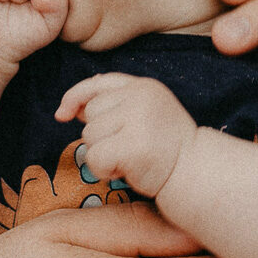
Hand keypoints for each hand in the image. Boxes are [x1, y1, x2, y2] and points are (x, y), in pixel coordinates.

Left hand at [54, 73, 198, 198]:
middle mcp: (141, 96)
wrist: (195, 173)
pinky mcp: (134, 145)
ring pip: (89, 136)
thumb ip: (115, 104)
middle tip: (128, 147)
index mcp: (144, 86)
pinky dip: (104, 170)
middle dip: (100, 135)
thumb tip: (75, 106)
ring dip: (103, 154)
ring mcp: (138, 119)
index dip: (75, 97)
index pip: (98, 84)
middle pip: (90, 114)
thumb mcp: (144, 114)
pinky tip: (126, 171)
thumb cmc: (166, 148)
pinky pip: (94, 157)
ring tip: (130, 158)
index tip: (62, 114)